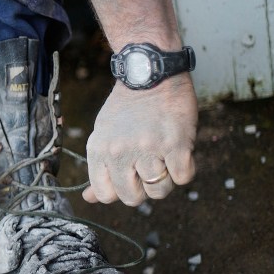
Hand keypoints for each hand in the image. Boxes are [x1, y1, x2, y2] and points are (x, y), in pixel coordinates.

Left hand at [83, 73, 196, 205]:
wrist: (151, 75)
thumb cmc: (126, 108)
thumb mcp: (103, 136)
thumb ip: (98, 169)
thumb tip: (89, 198)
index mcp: (99, 151)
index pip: (106, 195)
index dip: (119, 191)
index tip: (128, 178)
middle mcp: (120, 152)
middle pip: (132, 198)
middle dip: (143, 189)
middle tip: (148, 169)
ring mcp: (148, 149)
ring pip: (159, 191)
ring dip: (165, 180)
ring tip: (164, 159)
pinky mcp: (176, 144)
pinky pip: (183, 178)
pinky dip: (184, 169)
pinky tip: (178, 153)